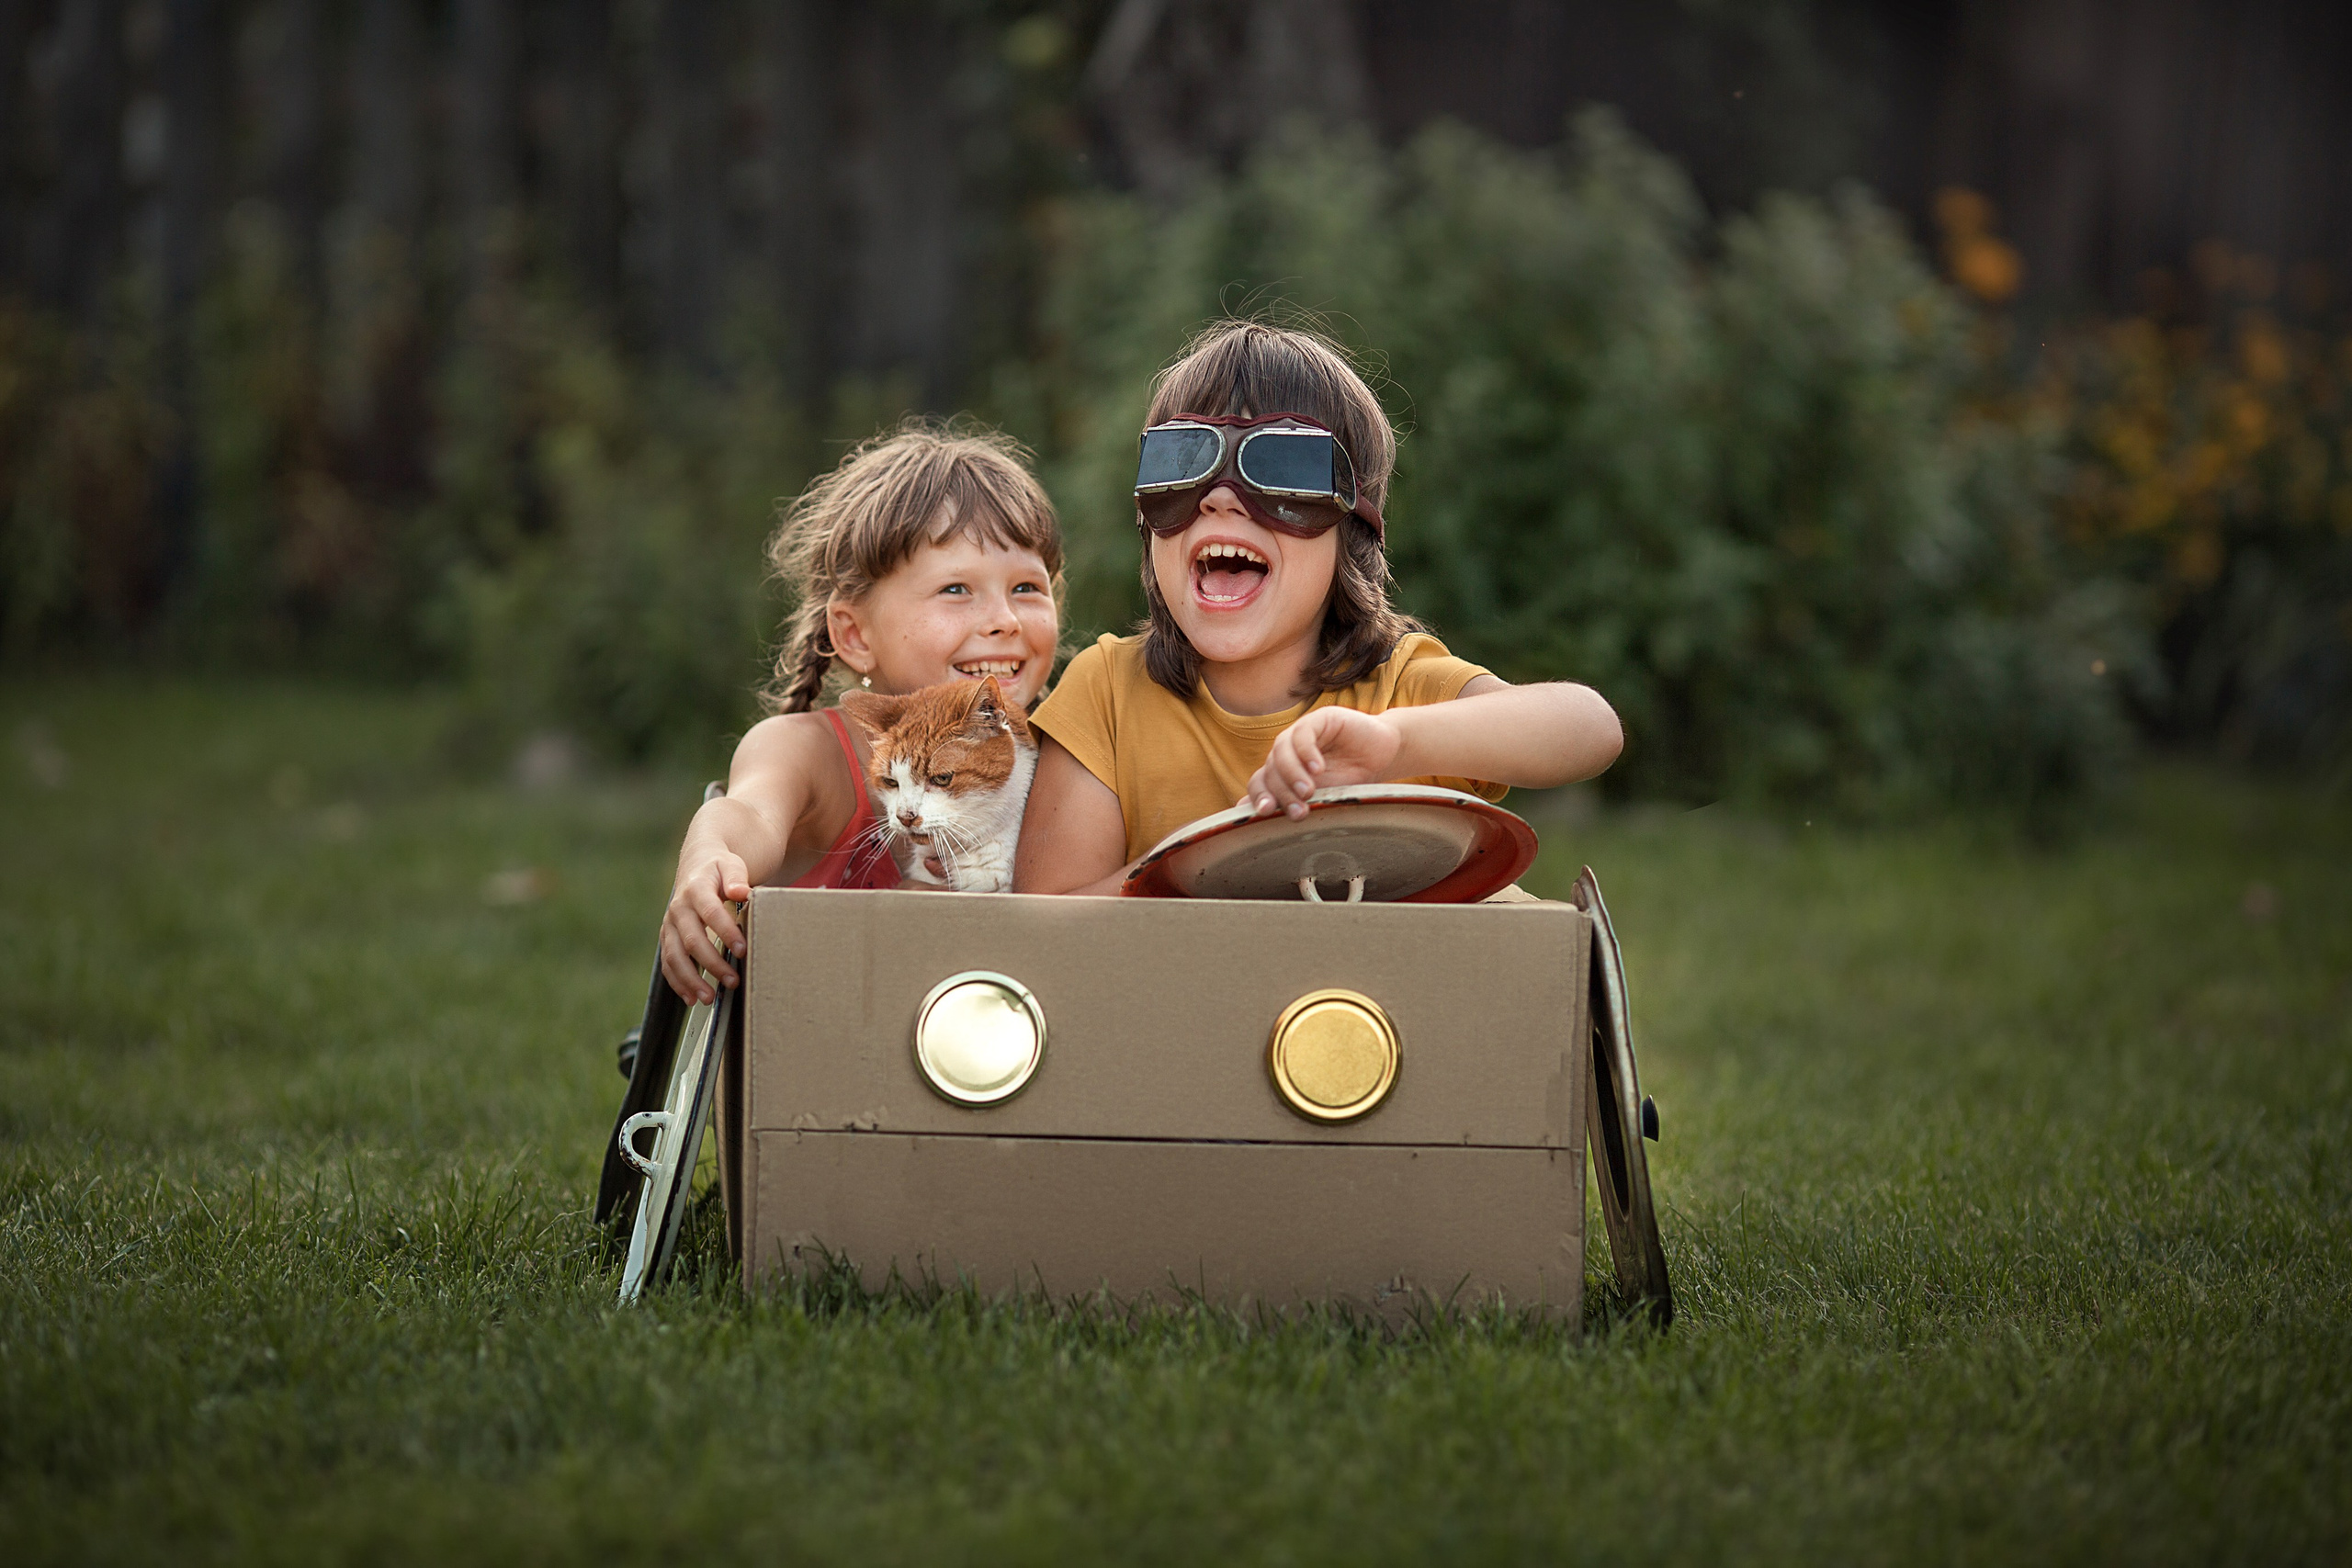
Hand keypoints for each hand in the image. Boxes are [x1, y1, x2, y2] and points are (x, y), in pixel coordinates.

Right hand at [660, 853, 750, 1003]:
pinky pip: (668, 964)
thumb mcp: (730, 865)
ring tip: (710, 997)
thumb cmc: (719, 869)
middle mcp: (679, 909)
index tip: (743, 949)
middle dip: (712, 963)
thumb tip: (741, 891)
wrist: (697, 866)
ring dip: (691, 980)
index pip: (711, 913)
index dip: (726, 932)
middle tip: (733, 981)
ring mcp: (670, 926)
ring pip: (675, 957)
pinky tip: (692, 998)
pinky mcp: (668, 938)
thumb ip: (736, 876)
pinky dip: (678, 983)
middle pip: (692, 940)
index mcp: (696, 889)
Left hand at [1239, 708, 1404, 818]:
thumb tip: (1248, 814)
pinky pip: (1302, 734)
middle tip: (1300, 812)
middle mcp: (1287, 751)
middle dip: (1283, 793)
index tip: (1266, 813)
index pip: (1260, 782)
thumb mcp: (1322, 797)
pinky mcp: (1319, 719)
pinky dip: (1306, 753)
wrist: (1384, 755)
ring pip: (1281, 751)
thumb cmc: (1353, 779)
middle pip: (1270, 770)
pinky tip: (1318, 768)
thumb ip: (1292, 802)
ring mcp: (1300, 733)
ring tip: (1309, 792)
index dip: (1259, 796)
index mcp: (1282, 770)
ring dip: (1292, 774)